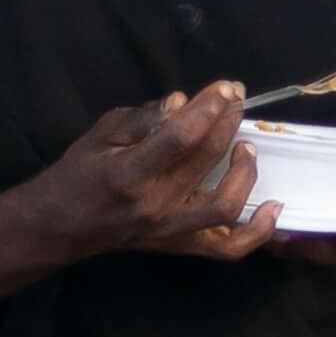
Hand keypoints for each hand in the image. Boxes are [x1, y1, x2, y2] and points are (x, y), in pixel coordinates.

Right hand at [26, 83, 273, 260]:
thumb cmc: (79, 174)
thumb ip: (143, 118)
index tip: (226, 88)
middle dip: (228, 123)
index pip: (180, 136)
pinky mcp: (182, 247)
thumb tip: (182, 102)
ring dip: (246, 172)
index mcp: (129, 173)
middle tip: (237, 101)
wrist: (61, 226)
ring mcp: (171, 230)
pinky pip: (229, 248)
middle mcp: (154, 204)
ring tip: (247, 146)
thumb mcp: (100, 134)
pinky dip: (258, 231)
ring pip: (226, 205)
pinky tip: (274, 206)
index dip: (208, 108)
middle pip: (206, 161)